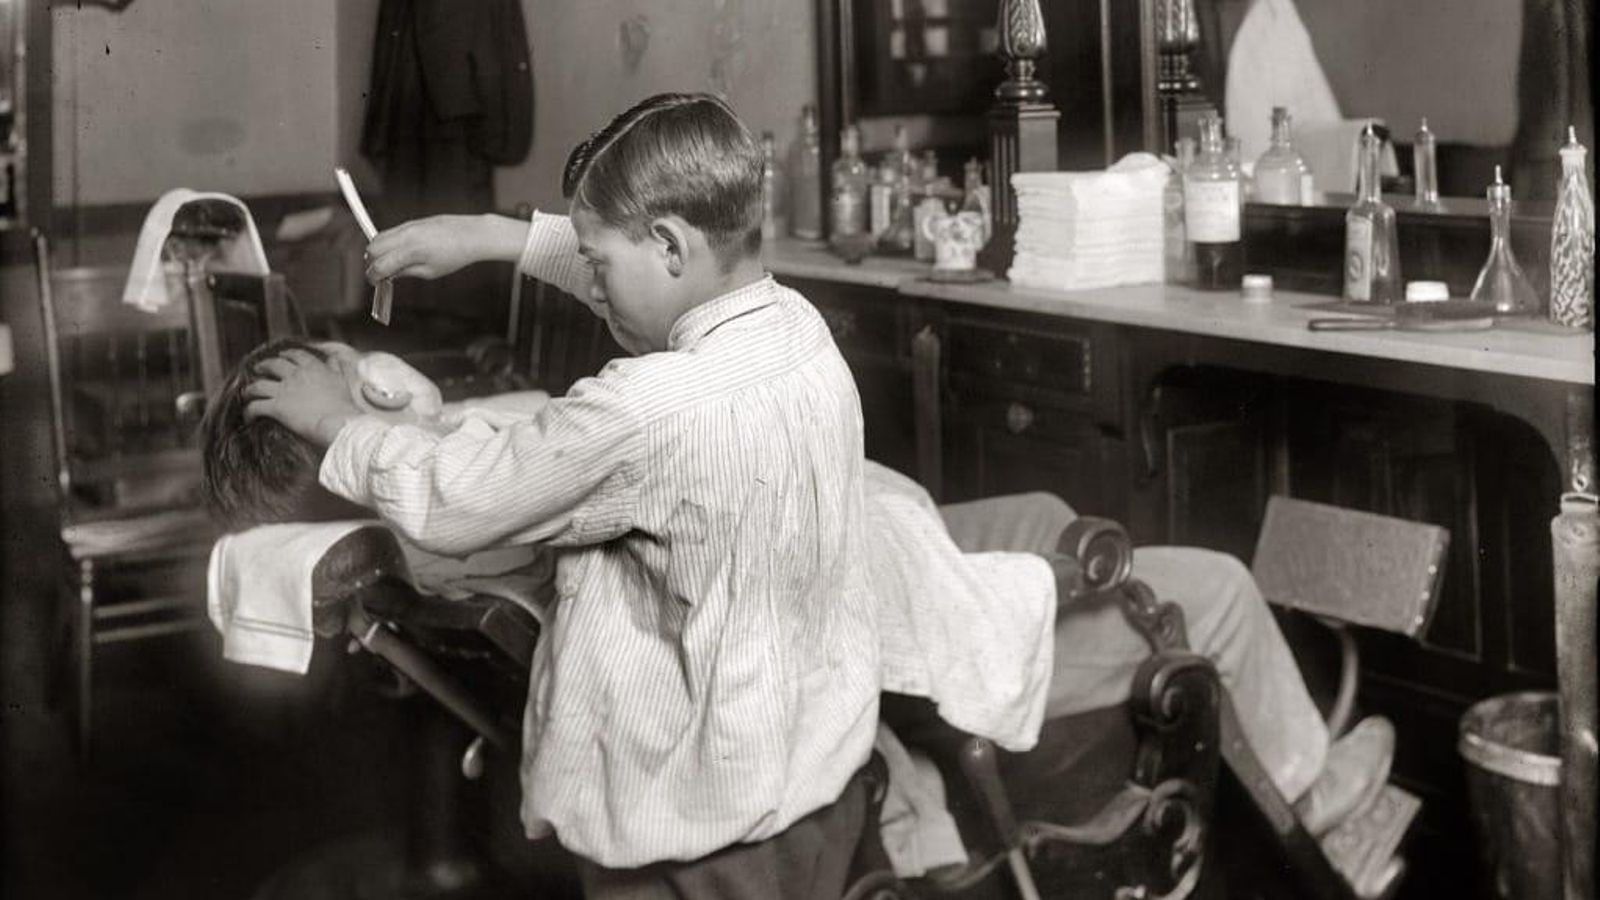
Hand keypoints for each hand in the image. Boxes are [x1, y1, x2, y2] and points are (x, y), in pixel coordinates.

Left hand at [245, 348, 364, 446]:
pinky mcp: (277, 408)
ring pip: (259, 385)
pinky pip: (256, 407)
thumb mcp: (343, 381)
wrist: (339, 423)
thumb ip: (336, 369)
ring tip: (247, 393)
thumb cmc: (345, 406)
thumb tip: (334, 360)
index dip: (287, 354)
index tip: (283, 356)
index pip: (296, 355)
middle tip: (259, 369)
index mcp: (313, 368)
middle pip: (273, 365)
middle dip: (264, 366)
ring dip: (250, 389)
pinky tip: (248, 416)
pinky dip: (249, 411)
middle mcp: (296, 375)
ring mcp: (284, 391)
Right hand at [366, 213, 527, 282]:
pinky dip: (387, 243)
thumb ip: (406, 272)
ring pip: (378, 238)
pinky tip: (397, 253)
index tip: (375, 283)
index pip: (380, 265)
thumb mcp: (430, 272)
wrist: (471, 234)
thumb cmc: (455, 255)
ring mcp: (408, 226)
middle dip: (371, 262)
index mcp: (411, 251)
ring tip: (389, 265)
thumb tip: (388, 276)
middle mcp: (406, 235)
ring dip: (377, 252)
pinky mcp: (411, 222)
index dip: (373, 277)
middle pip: (372, 248)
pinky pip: (390, 232)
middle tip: (379, 274)